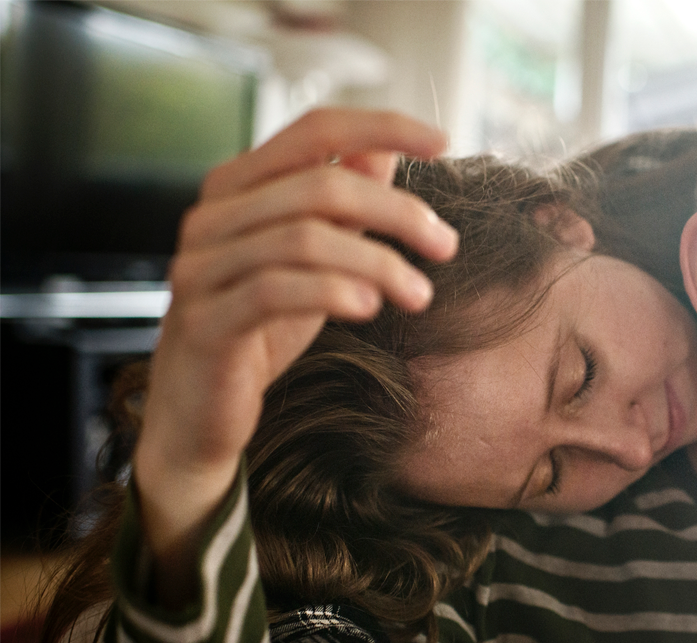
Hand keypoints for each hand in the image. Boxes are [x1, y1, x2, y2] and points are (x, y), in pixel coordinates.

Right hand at [132, 107, 455, 604]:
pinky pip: (274, 289)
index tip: (443, 140)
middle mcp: (212, 215)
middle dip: (398, 212)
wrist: (199, 414)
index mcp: (239, 186)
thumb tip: (383, 150)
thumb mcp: (311, 260)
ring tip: (419, 294)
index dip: (381, 126)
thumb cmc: (259, 330)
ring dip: (378, 262)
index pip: (315, 130)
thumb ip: (339, 204)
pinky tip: (369, 307)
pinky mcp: (204, 320)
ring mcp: (201, 266)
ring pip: (303, 237)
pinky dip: (332, 291)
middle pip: (320, 185)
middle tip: (447, 245)